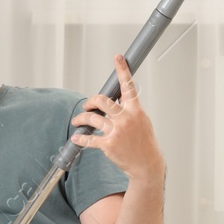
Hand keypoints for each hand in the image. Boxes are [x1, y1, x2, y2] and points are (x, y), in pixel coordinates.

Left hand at [69, 54, 164, 183]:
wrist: (146, 164)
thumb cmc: (145, 143)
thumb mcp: (142, 121)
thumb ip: (130, 109)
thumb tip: (118, 100)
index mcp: (135, 110)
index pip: (128, 86)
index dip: (122, 71)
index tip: (117, 58)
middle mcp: (125, 118)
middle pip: (102, 100)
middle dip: (91, 101)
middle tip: (88, 106)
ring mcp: (116, 131)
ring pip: (92, 118)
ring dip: (82, 118)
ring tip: (78, 121)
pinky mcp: (108, 145)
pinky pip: (89, 139)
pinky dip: (81, 138)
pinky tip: (76, 137)